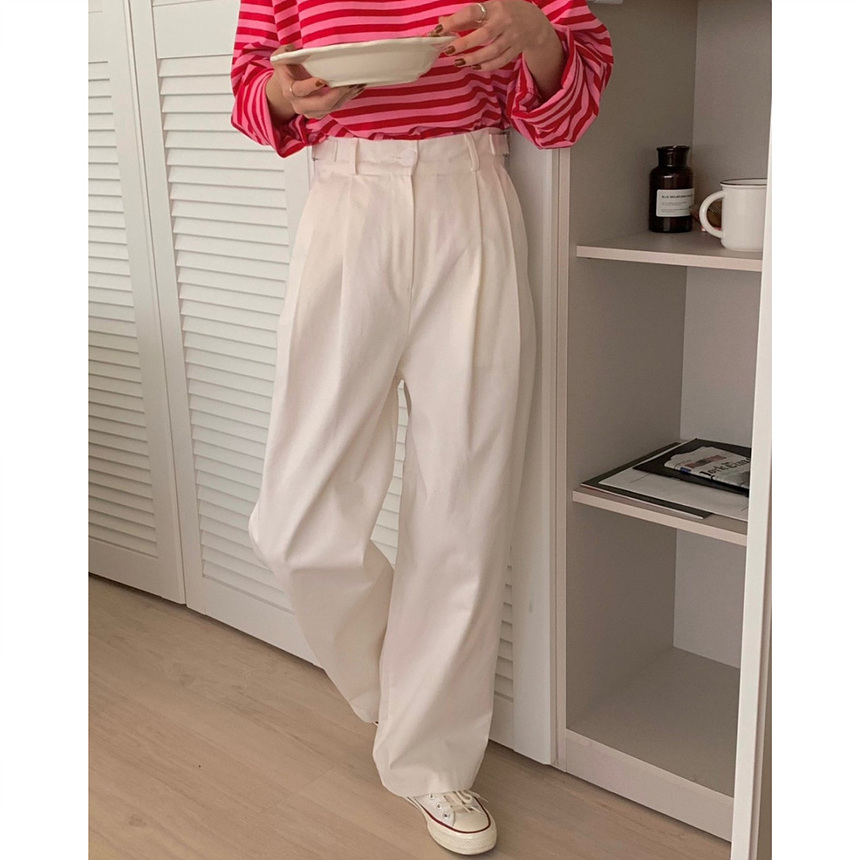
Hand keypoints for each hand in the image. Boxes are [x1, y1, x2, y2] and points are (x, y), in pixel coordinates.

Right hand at [267, 45, 365, 120]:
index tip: (322, 80)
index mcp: (289, 90)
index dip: (310, 87)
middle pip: (321, 105)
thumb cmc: (287, 67)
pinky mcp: (322, 113)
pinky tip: (357, 88)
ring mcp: (312, 111)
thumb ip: (284, 52)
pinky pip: (337, 107)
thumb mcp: (281, 57)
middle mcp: (300, 105)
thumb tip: (292, 49)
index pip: (299, 90)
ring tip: (357, 83)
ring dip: (346, 96)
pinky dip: (348, 97)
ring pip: (332, 108)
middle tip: (348, 83)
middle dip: (337, 95)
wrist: (287, 85)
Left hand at [431, 1, 555, 71]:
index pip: (472, 13)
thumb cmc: (505, 13)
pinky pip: (500, 61)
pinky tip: (475, 67)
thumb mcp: (488, 8)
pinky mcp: (516, 50)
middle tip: (448, 51)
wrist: (534, 22)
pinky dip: (487, 66)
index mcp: (495, 6)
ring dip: (474, 58)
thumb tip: (441, 22)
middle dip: (464, 44)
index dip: (455, 21)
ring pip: (492, 51)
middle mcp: (505, 21)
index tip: (439, 29)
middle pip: (484, 35)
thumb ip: (466, 17)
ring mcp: (512, 37)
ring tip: (459, 62)